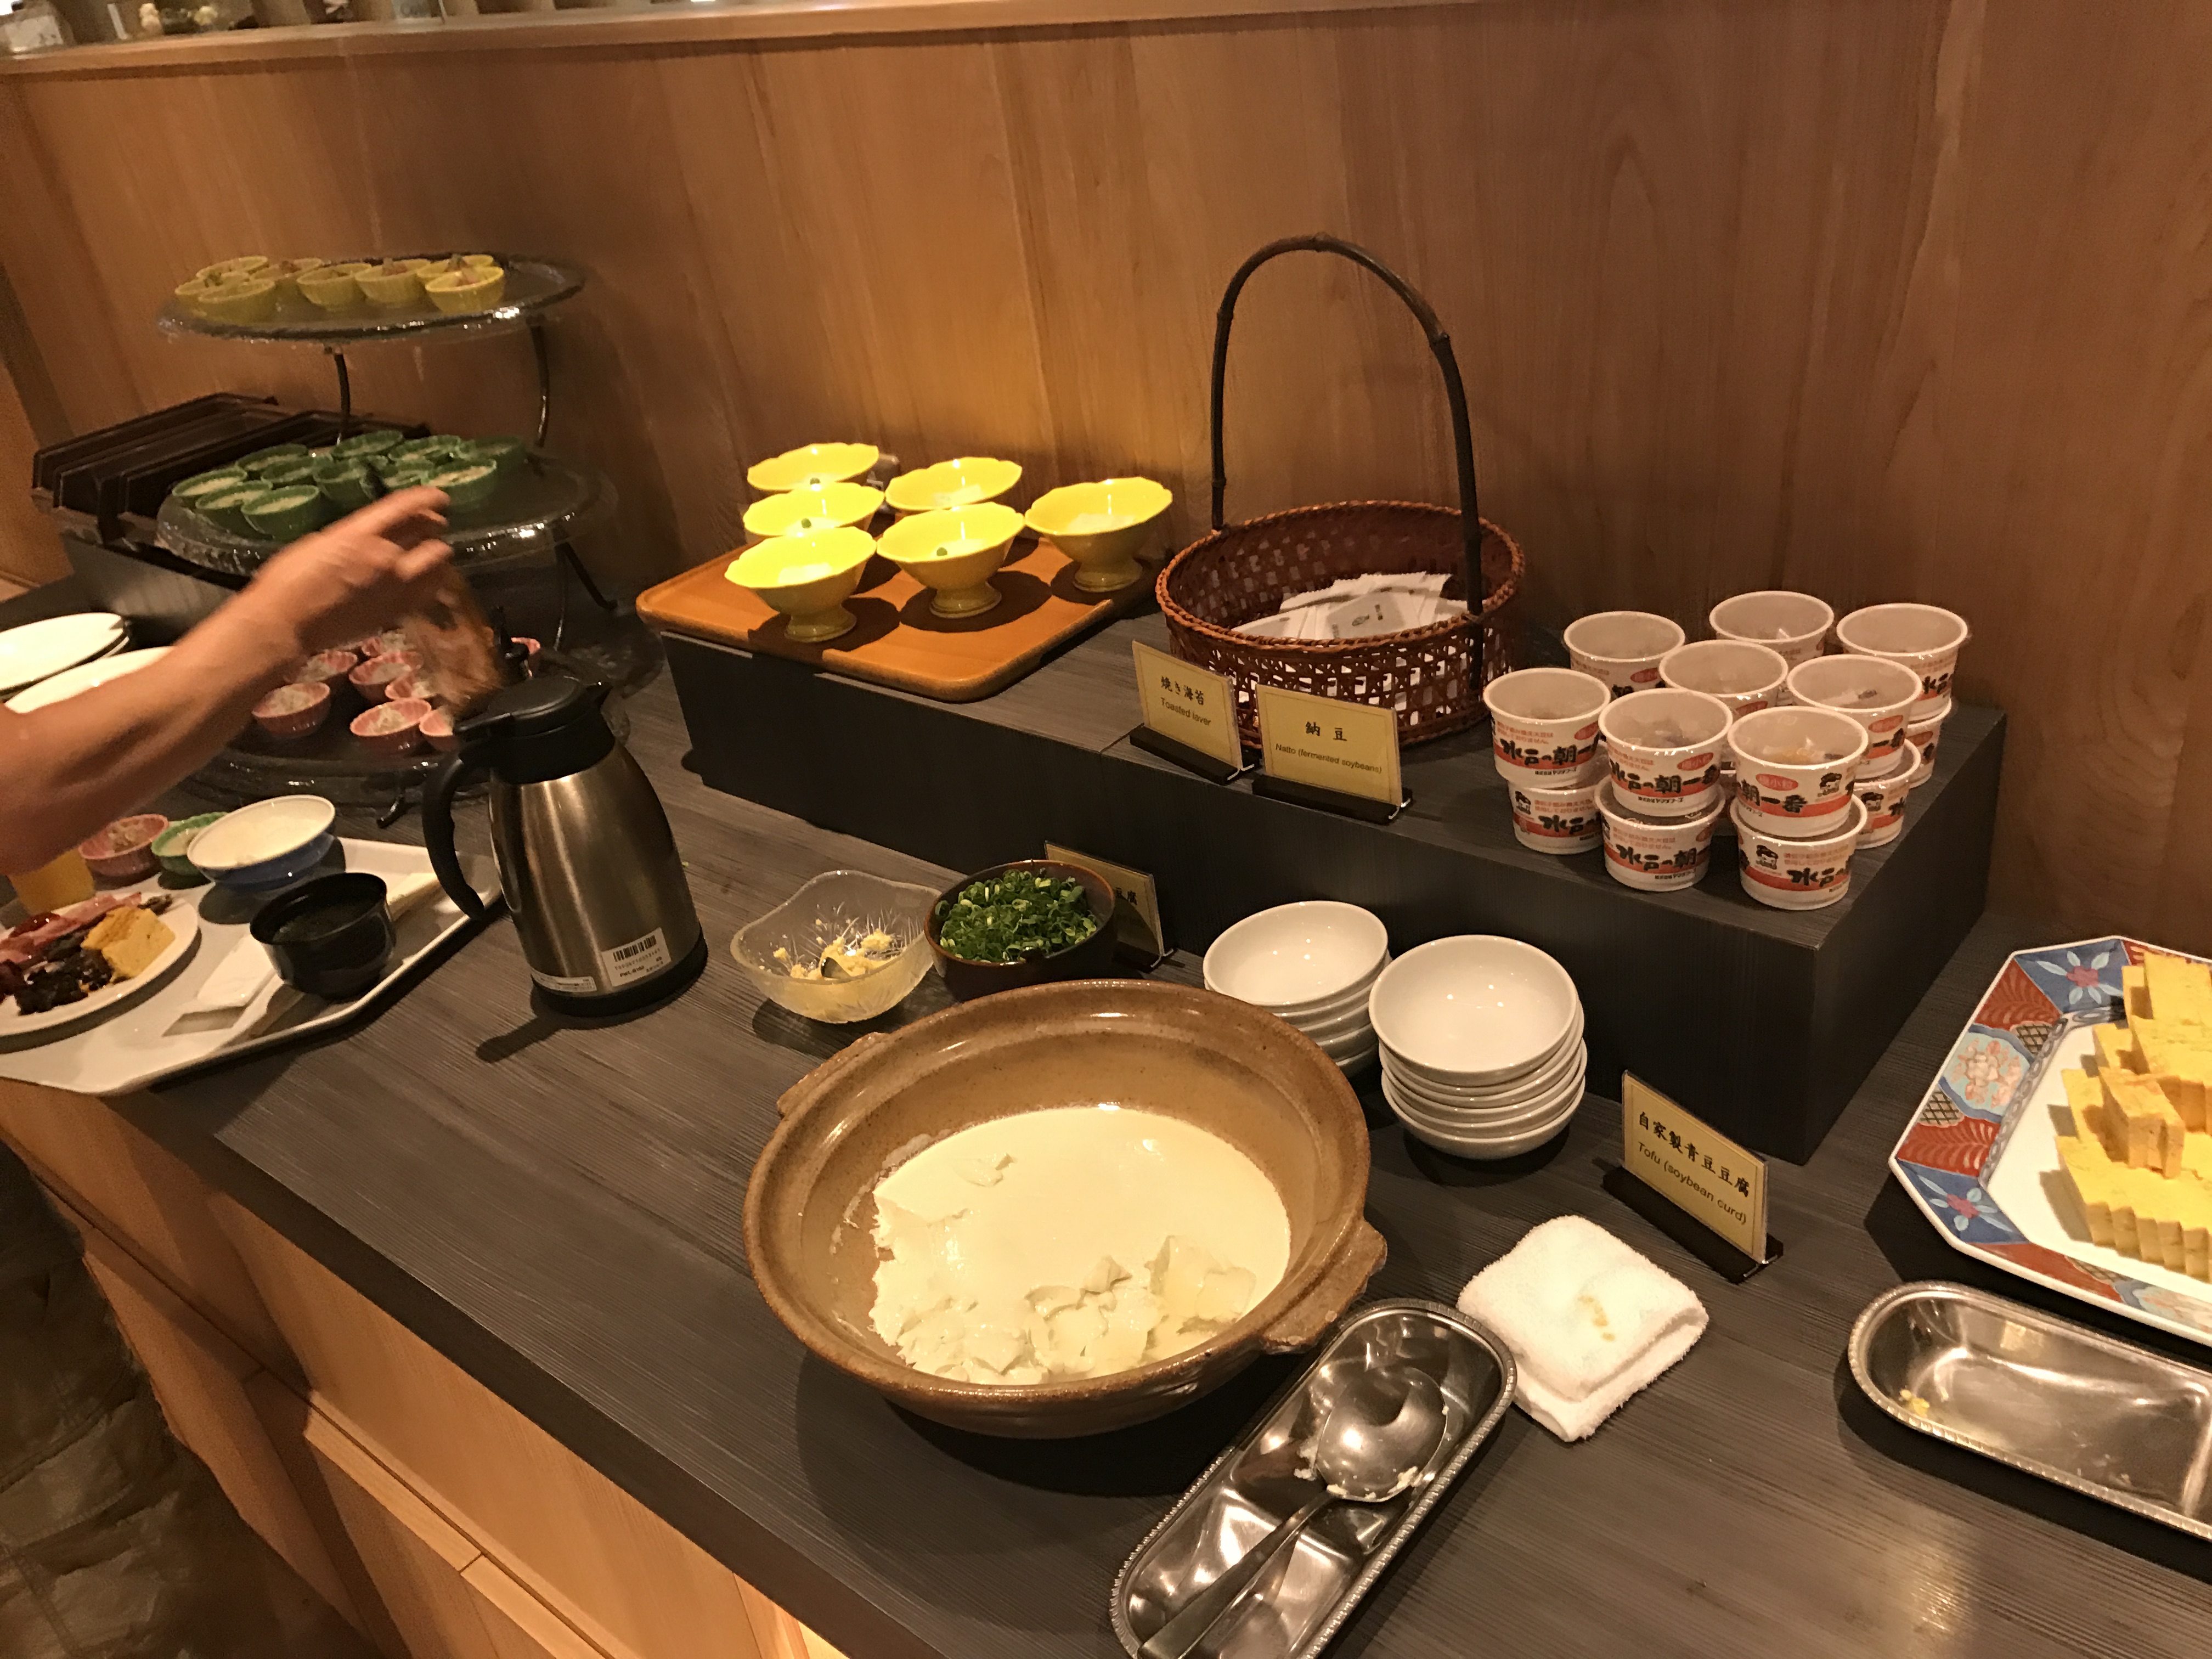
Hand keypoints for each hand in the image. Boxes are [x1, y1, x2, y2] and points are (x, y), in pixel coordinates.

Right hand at [234, 489, 454, 659]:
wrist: (284, 623)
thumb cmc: (288, 579)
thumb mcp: (320, 541)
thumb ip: (352, 536)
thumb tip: (370, 535)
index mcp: (359, 533)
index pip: (405, 507)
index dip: (427, 498)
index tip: (439, 497)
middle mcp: (384, 557)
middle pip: (430, 534)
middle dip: (434, 527)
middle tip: (434, 527)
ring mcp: (394, 587)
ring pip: (438, 565)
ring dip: (438, 556)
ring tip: (432, 555)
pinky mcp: (396, 613)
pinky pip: (428, 593)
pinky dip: (432, 582)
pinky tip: (428, 580)